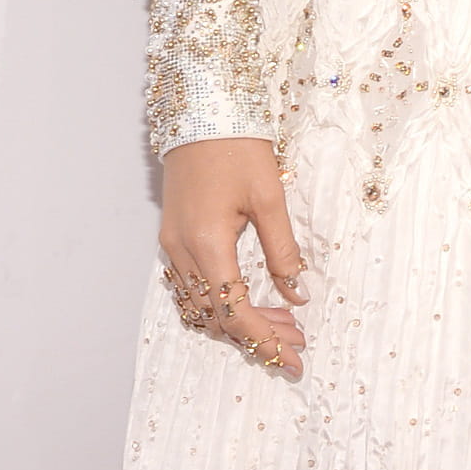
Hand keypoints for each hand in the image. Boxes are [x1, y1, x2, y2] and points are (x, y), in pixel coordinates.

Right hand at [158, 136, 307, 375]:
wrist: (200, 111)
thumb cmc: (237, 146)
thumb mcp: (270, 197)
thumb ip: (283, 250)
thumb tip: (298, 293)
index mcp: (207, 244)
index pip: (234, 312)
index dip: (265, 340)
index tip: (295, 358)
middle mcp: (182, 251)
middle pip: (216, 317)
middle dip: (257, 337)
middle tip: (296, 345)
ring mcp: (172, 245)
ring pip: (201, 306)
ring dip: (239, 322)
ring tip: (283, 325)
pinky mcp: (173, 236)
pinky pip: (192, 288)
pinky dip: (221, 303)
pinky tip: (251, 300)